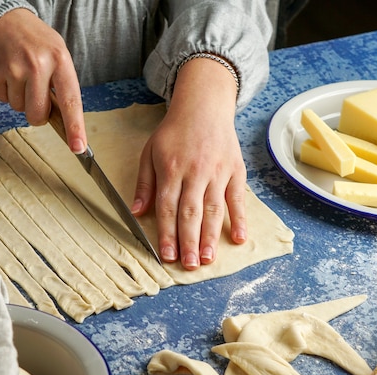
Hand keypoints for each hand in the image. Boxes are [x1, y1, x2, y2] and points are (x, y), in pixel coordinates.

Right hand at [0, 8, 86, 152]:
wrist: (1, 20)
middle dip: (38, 113)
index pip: (70, 101)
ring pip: (19, 109)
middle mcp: (37, 64)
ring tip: (20, 74)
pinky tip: (7, 73)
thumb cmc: (35, 43)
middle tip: (36, 92)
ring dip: (20, 98)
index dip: (75, 127)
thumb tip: (65, 124)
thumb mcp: (57, 54)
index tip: (79, 147)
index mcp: (60, 59)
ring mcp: (13, 68)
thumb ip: (63, 86)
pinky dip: (5, 91)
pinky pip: (2, 100)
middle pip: (38, 115)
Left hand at [132, 57, 246, 269]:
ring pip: (214, 209)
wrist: (203, 106)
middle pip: (191, 212)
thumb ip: (145, 184)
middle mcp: (195, 172)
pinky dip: (239, 219)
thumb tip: (136, 212)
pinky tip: (239, 238)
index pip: (167, 207)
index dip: (166, 233)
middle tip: (189, 266)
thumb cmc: (173, 132)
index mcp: (171, 169)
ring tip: (208, 259)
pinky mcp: (235, 171)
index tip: (167, 255)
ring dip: (211, 236)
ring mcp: (217, 172)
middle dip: (189, 241)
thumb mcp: (150, 152)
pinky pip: (238, 199)